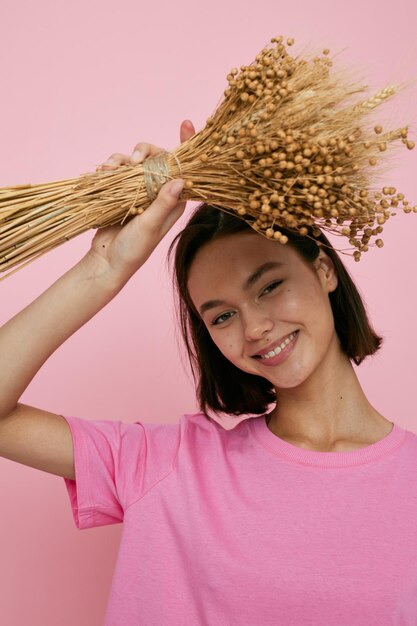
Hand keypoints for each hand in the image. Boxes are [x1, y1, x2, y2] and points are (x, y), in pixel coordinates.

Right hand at [84, 119, 195, 284]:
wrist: (106, 260)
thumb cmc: (133, 249)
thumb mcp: (150, 226)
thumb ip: (163, 203)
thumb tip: (180, 179)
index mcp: (173, 200)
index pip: (184, 168)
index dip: (186, 145)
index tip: (186, 123)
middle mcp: (158, 191)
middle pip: (156, 157)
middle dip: (144, 151)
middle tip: (134, 159)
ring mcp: (138, 190)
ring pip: (133, 161)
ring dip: (119, 160)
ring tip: (107, 170)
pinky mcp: (120, 191)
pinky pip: (116, 170)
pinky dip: (108, 168)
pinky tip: (99, 173)